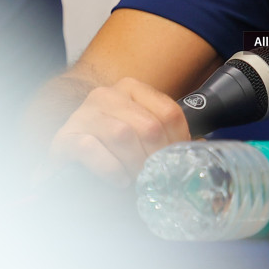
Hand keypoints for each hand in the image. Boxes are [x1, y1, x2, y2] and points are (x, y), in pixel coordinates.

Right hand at [42, 76, 191, 187]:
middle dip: (156, 158)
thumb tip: (202, 149)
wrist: (71, 155)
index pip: (170, 113)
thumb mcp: (143, 134)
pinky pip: (92, 149)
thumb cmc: (113, 146)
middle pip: (149, 127)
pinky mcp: (66, 137)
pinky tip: (119, 179)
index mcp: (132, 89)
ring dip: (134, 164)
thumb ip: (169, 137)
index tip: (175, 162)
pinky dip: (110, 168)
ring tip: (137, 179)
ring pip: (122, 135)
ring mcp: (84, 113)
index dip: (177, 142)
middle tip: (155, 176)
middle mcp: (107, 95)